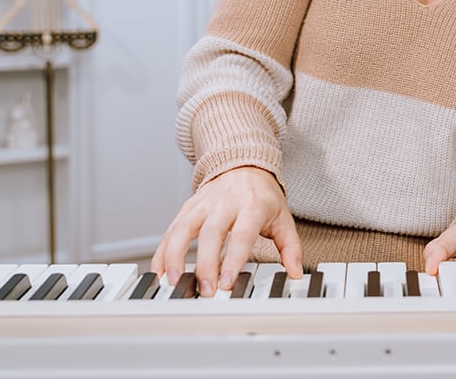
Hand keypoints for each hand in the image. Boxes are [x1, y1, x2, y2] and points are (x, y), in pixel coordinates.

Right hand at [150, 166, 302, 296]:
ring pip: (184, 229)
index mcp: (251, 205)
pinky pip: (172, 229)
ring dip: (175, 257)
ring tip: (174, 282)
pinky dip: (163, 251)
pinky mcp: (188, 207)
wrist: (244, 165)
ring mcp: (203, 204)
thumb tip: (295, 272)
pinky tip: (160, 270)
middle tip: (205, 290)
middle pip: (211, 234)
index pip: (241, 235)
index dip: (232, 260)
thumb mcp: (283, 218)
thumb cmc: (262, 195)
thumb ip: (290, 247)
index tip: (226, 283)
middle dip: (205, 264)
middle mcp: (225, 203)